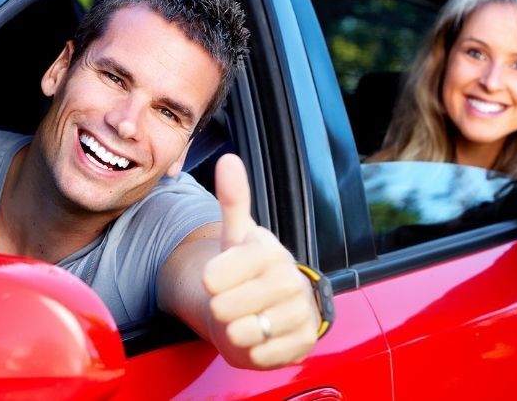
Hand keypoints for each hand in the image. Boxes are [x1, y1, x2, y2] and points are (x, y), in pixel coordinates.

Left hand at [202, 154, 319, 369]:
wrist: (273, 305)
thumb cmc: (248, 270)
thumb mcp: (236, 237)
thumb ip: (233, 200)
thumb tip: (229, 160)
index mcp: (269, 251)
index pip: (213, 278)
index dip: (211, 282)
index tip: (221, 278)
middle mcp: (289, 280)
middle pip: (224, 308)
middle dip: (222, 309)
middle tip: (236, 300)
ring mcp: (300, 312)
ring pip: (243, 334)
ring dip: (237, 331)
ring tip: (248, 317)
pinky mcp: (305, 343)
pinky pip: (261, 356)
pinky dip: (254, 351)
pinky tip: (262, 335)